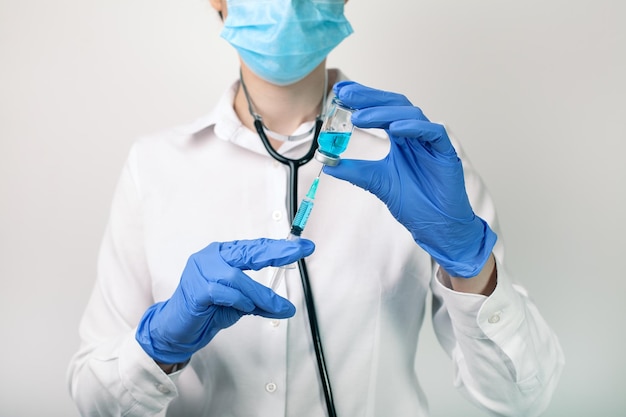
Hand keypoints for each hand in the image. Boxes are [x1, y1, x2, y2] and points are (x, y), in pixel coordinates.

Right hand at [136, 238, 314, 363]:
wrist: (178, 328)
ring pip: (237, 277)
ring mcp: (201, 271)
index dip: (278, 247)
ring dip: (260, 293)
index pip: (254, 247)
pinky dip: (239, 300)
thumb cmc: (206, 310)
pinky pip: (223, 292)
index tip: (303, 246)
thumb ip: (261, 302)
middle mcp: (211, 257)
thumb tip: (286, 307)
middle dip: (275, 252)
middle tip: (297, 252)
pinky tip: (245, 307)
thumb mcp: (240, 305)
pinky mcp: (196, 289)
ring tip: (274, 305)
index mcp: (223, 255)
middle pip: (248, 251)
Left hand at [324, 81, 495, 277]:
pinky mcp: (446, 153)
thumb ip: (355, 171)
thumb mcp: (376, 182)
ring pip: (411, 114)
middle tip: (346, 95)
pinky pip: (433, 132)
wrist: (436, 224)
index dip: (362, 99)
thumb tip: (328, 164)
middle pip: (394, 105)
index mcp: (401, 138)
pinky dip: (414, 128)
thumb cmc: (415, 202)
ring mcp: (432, 142)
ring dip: (384, 113)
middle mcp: (416, 135)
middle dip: (369, 98)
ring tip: (360, 117)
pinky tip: (394, 129)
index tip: (340, 93)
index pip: (381, 110)